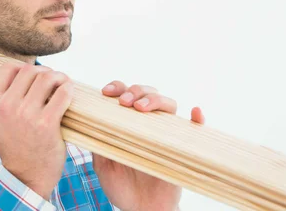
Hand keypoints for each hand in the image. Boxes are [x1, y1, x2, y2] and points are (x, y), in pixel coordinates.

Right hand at [0, 63, 74, 199]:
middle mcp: (7, 106)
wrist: (25, 176)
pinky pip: (62, 93)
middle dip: (44, 72)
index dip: (23, 67)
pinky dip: (68, 88)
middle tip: (51, 81)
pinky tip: (68, 91)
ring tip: (62, 84)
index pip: (8, 67)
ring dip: (58, 77)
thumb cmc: (8, 150)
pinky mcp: (46, 123)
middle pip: (30, 70)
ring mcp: (27, 114)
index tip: (33, 76)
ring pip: (47, 78)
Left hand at [93, 81, 204, 210]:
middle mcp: (148, 123)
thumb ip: (97, 142)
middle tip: (124, 102)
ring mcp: (166, 134)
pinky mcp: (183, 147)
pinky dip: (198, 118)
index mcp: (128, 122)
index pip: (126, 94)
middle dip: (135, 91)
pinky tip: (194, 112)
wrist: (140, 210)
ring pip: (168, 104)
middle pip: (148, 93)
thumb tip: (87, 121)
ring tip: (140, 108)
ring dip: (155, 99)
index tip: (106, 93)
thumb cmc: (121, 187)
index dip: (118, 87)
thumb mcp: (102, 163)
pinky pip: (195, 129)